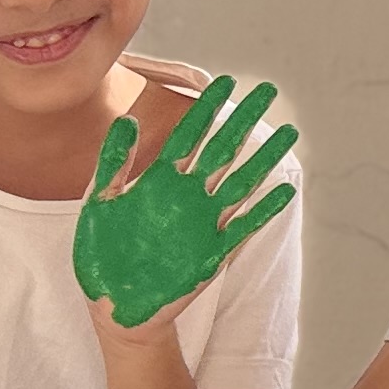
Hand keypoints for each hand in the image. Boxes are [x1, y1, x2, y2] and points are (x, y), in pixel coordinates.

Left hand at [76, 76, 298, 329]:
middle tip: (267, 90)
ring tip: (289, 132)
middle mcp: (186, 196)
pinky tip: (285, 190)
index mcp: (158, 181)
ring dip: (264, 158)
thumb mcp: (99, 204)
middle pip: (222, 149)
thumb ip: (113, 164)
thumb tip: (127, 121)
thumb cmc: (100, 256)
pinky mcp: (213, 252)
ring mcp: (202, 223)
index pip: (189, 135)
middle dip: (245, 119)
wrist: (113, 306)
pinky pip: (244, 226)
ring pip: (241, 182)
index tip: (223, 81)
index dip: (206, 108)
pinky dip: (264, 209)